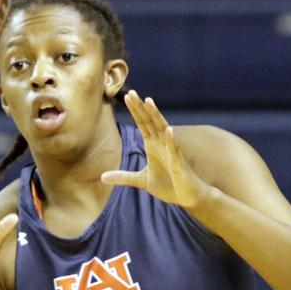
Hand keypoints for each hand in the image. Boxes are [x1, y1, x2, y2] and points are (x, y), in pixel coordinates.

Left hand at [101, 91, 214, 208]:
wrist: (188, 196)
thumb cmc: (168, 186)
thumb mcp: (141, 181)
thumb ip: (123, 177)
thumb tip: (102, 177)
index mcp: (153, 145)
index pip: (142, 124)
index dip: (135, 111)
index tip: (127, 96)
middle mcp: (162, 144)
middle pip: (150, 122)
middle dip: (141, 108)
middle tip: (132, 93)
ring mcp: (171, 152)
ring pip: (163, 130)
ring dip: (156, 116)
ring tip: (149, 102)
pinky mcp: (179, 163)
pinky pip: (175, 150)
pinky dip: (172, 140)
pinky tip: (169, 130)